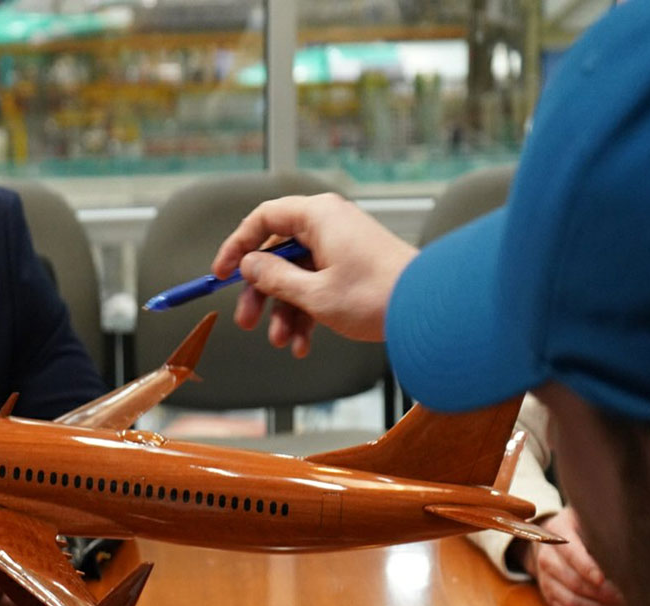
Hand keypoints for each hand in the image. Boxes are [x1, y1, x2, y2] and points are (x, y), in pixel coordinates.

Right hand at [210, 193, 418, 356]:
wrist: (428, 309)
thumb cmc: (376, 294)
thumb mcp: (313, 293)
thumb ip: (274, 278)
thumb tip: (249, 266)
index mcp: (318, 216)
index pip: (263, 220)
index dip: (237, 247)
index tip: (221, 275)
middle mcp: (330, 224)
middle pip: (278, 254)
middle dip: (261, 293)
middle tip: (247, 321)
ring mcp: (343, 247)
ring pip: (298, 276)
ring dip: (285, 312)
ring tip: (282, 342)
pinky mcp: (355, 268)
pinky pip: (319, 286)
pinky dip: (308, 314)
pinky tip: (303, 344)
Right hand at [514, 507, 623, 605]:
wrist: (552, 537)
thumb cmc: (582, 525)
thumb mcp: (590, 516)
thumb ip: (605, 526)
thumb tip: (632, 545)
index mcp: (557, 531)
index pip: (571, 552)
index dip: (588, 568)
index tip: (605, 578)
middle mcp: (546, 556)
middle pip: (573, 581)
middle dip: (603, 592)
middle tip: (628, 596)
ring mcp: (545, 578)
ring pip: (570, 601)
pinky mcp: (549, 595)